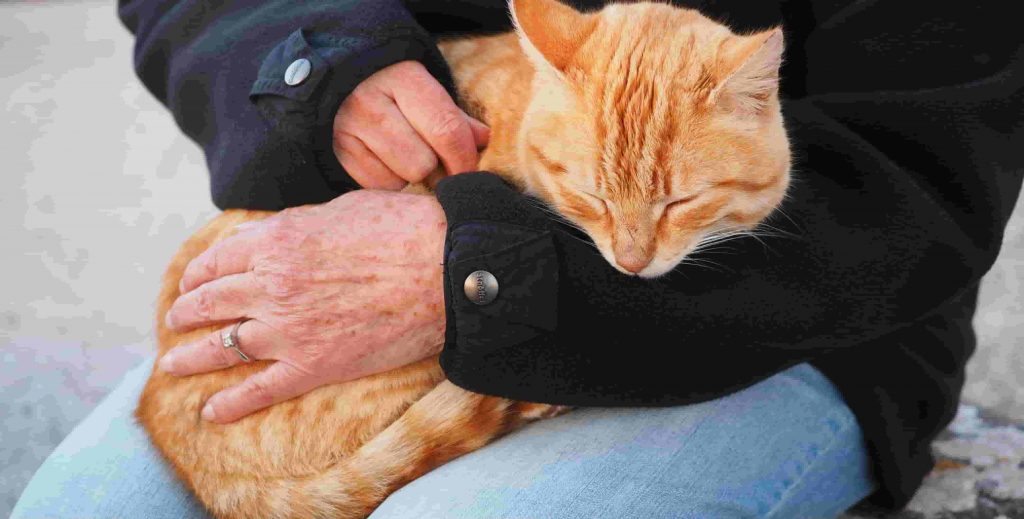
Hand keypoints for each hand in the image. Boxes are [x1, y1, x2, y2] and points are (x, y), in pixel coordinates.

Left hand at [160, 190, 447, 422]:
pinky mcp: (313, 366)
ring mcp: (288, 329)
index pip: (218, 260)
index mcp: (276, 241)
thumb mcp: (343, 208)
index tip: (192, 281)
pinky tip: (211, 413)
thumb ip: (303, 223)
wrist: (445, 269)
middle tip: (177, 319)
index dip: (198, 272)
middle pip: (210, 302)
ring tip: (174, 364)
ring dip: (191, 357)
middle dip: (186, 311)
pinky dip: (231, 405)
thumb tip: (288, 232)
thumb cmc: (404, 229)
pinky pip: (259, 390)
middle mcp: (271, 285)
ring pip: (221, 347)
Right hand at [334, 60, 489, 189]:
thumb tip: (484, 141)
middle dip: (434, 168)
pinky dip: (386, 180)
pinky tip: (383, 160)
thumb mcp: (423, 88)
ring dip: (409, 175)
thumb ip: (453, 116)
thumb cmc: (392, 86)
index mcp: (403, 78)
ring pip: (399, 179)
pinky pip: (375, 186)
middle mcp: (370, 101)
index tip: (470, 172)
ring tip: (403, 155)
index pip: (446, 130)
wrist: (336, 78)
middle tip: (433, 160)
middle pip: (422, 163)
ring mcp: (348, 128)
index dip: (464, 159)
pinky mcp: (335, 152)